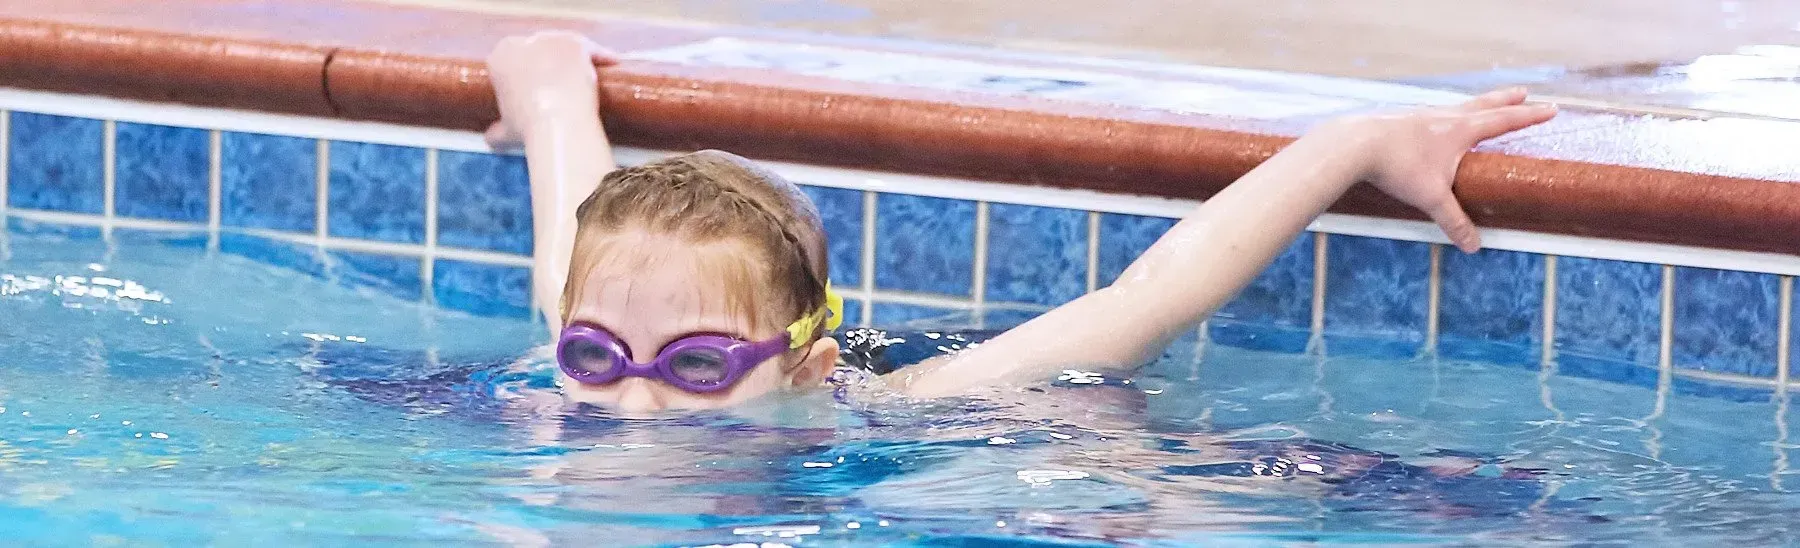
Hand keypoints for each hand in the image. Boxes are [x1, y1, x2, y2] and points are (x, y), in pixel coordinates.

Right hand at [484, 31, 617, 148]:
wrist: (556, 121)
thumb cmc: (528, 126)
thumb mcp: (505, 131)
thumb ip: (497, 130)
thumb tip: (492, 138)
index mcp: (499, 59)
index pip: (512, 62)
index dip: (525, 75)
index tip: (535, 90)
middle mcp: (522, 42)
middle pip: (538, 52)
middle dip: (548, 65)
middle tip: (561, 85)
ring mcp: (550, 40)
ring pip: (564, 48)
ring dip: (573, 60)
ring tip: (584, 77)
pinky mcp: (574, 43)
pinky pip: (590, 48)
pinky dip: (601, 55)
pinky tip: (611, 63)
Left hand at [1336, 87, 1556, 251]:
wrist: (1355, 144)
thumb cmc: (1398, 166)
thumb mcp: (1432, 197)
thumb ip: (1454, 220)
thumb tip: (1473, 247)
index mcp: (1460, 129)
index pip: (1504, 121)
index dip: (1529, 116)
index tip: (1551, 109)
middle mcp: (1444, 115)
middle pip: (1484, 104)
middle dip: (1507, 101)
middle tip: (1524, 93)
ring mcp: (1422, 114)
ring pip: (1457, 105)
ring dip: (1475, 104)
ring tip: (1482, 105)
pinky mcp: (1402, 119)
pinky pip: (1433, 113)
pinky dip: (1446, 113)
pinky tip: (1437, 121)